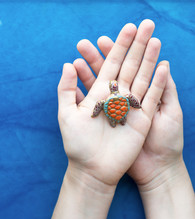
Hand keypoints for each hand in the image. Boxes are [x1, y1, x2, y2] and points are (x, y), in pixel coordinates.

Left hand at [58, 19, 166, 187]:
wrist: (93, 169)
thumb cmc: (77, 145)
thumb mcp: (66, 115)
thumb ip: (66, 89)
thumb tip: (68, 64)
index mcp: (100, 94)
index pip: (110, 64)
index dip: (118, 46)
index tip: (126, 28)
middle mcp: (117, 97)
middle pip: (129, 66)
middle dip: (137, 46)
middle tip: (145, 24)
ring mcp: (131, 107)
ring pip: (142, 78)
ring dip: (150, 59)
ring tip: (155, 39)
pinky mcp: (142, 120)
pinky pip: (152, 99)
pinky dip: (159, 83)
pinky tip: (164, 67)